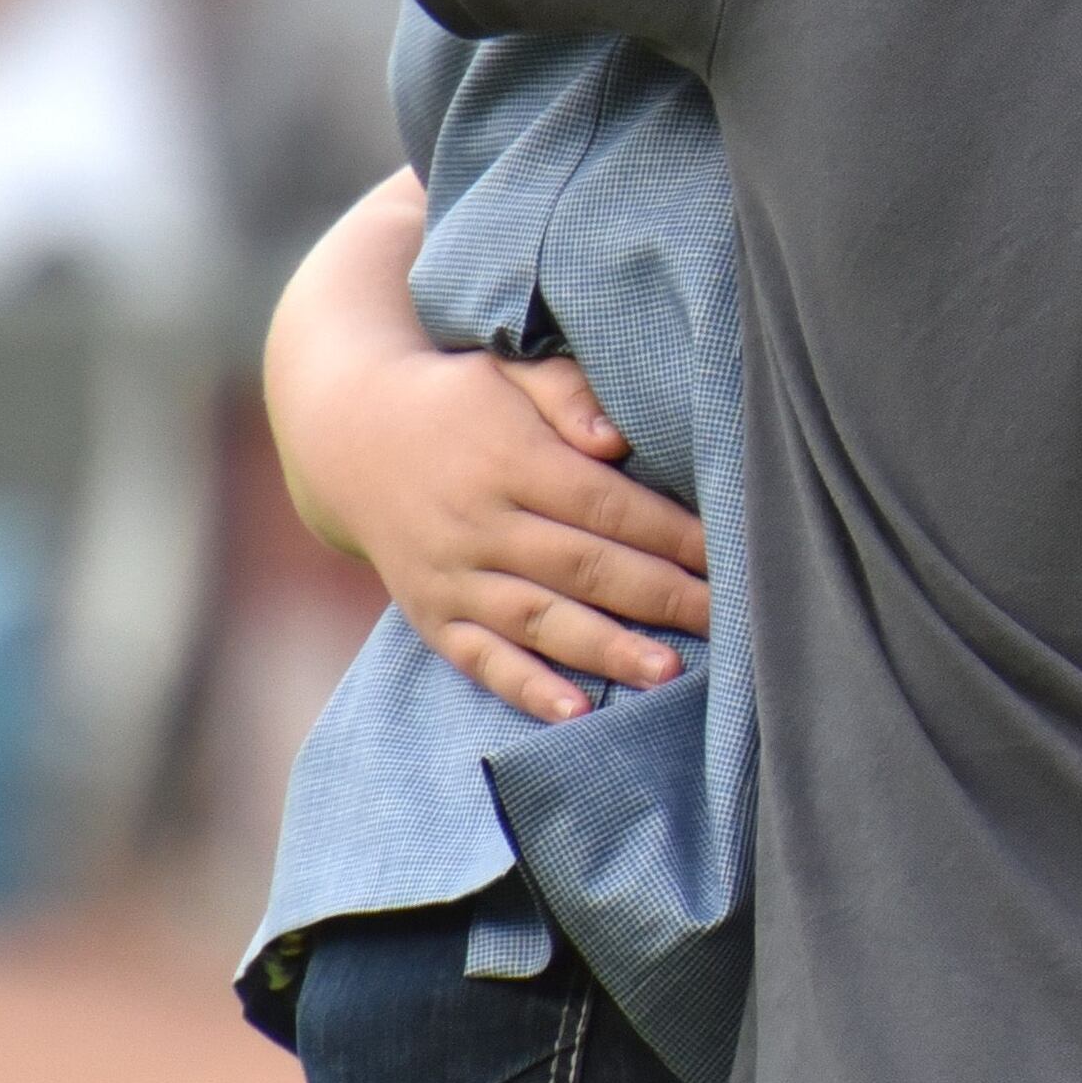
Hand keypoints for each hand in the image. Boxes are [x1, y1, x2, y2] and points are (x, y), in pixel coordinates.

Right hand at [280, 338, 713, 722]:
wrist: (351, 436)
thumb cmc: (460, 398)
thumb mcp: (509, 369)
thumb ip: (567, 394)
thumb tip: (616, 441)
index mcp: (510, 461)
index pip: (605, 504)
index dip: (670, 532)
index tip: (730, 552)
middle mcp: (479, 525)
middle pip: (584, 568)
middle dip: (662, 597)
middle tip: (730, 621)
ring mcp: (451, 577)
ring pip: (539, 622)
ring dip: (607, 650)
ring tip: (669, 673)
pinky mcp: (430, 616)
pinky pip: (481, 660)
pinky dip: (527, 690)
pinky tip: (575, 713)